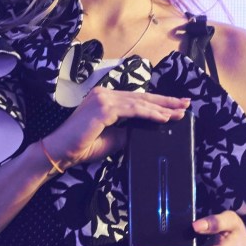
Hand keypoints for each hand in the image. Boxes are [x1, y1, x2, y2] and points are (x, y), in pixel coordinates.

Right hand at [44, 89, 190, 167]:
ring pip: (140, 102)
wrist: (60, 152)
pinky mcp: (103, 108)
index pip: (136, 99)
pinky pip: (133, 110)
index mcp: (104, 99)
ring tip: (179, 112)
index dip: (156, 103)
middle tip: (186, 104)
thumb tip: (144, 131)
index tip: (175, 107)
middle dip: (165, 102)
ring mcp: (103, 99)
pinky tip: (164, 118)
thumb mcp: (111, 139)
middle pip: (141, 97)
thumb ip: (126, 132)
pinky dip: (150, 114)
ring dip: (162, 108)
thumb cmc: (82, 147)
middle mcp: (104, 94)